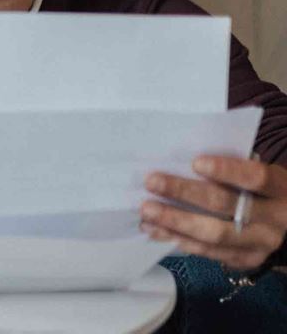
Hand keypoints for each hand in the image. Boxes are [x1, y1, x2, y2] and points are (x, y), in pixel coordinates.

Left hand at [140, 155, 286, 269]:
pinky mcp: (247, 260)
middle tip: (152, 182)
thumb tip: (180, 160)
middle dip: (184, 192)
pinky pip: (209, 252)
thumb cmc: (259, 190)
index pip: (257, 177)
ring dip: (175, 221)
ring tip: (146, 211)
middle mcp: (276, 219)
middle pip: (226, 205)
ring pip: (214, 234)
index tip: (195, 163)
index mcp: (281, 188)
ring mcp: (262, 243)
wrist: (285, 225)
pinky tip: (156, 230)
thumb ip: (230, 169)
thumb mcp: (256, 174)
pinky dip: (179, 240)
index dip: (227, 170)